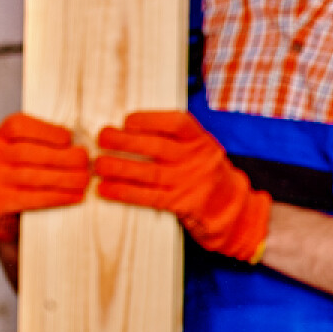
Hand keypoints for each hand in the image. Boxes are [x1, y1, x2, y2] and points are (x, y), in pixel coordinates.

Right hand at [0, 113, 91, 244]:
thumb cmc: (18, 173)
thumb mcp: (19, 151)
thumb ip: (41, 143)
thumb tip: (78, 142)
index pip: (17, 126)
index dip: (45, 130)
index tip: (69, 138)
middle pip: (26, 153)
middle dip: (60, 156)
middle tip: (84, 160)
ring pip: (30, 177)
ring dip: (63, 178)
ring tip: (84, 179)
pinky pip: (30, 199)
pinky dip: (57, 197)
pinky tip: (75, 196)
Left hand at [95, 110, 270, 262]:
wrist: (234, 211)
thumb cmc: (206, 173)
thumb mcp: (201, 149)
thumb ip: (175, 138)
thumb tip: (129, 127)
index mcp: (201, 141)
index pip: (177, 123)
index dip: (149, 120)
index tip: (127, 120)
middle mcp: (198, 160)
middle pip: (157, 148)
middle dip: (125, 142)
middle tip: (102, 137)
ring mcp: (191, 184)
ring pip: (149, 173)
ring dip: (119, 168)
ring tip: (97, 164)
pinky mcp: (182, 205)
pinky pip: (148, 197)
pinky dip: (124, 193)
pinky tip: (106, 189)